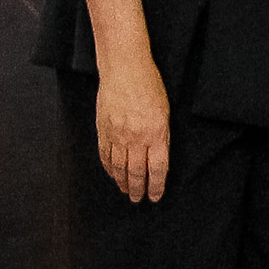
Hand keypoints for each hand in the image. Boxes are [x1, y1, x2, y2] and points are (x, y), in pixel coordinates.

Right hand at [95, 61, 170, 202]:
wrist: (125, 69)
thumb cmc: (149, 87)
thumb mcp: (165, 113)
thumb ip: (161, 137)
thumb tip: (157, 158)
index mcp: (156, 134)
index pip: (157, 169)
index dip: (156, 186)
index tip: (155, 196)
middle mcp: (136, 138)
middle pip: (136, 172)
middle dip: (138, 189)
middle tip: (139, 199)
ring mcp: (117, 135)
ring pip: (119, 167)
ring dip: (123, 182)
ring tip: (127, 191)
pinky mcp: (103, 130)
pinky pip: (105, 155)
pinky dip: (109, 168)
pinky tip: (113, 174)